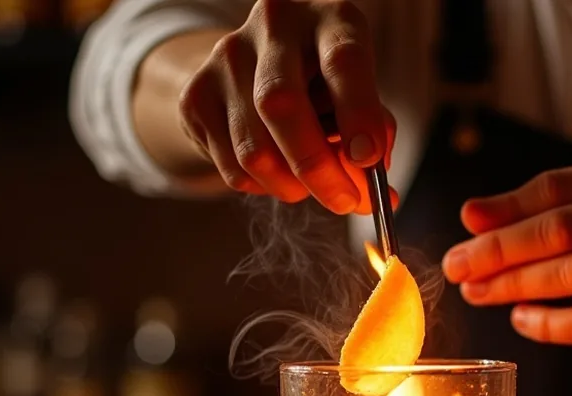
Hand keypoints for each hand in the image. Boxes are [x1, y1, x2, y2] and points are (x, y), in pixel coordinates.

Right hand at [178, 0, 394, 213]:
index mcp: (329, 17)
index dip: (358, 113)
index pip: (342, 61)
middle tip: (344, 201)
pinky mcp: (196, 94)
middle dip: (316, 167)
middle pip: (281, 104)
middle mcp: (274, 25)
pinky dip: (262, 187)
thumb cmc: (327, 84)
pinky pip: (231, 167)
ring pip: (254, 149)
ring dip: (289, 187)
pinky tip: (276, 171)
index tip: (369, 160)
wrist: (259, 66)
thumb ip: (372, 136)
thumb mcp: (359, 95)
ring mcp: (227, 56)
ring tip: (307, 188)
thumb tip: (375, 196)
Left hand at [441, 155, 571, 351]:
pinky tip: (520, 319)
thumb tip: (472, 215)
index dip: (504, 208)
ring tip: (478, 292)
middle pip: (561, 229)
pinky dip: (547, 324)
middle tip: (457, 266)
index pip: (556, 187)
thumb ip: (536, 207)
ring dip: (514, 285)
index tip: (465, 226)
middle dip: (499, 250)